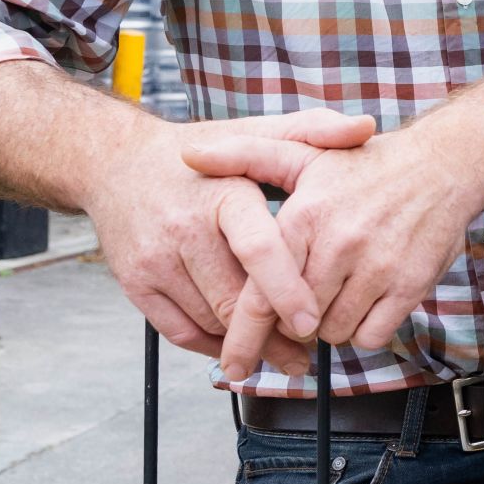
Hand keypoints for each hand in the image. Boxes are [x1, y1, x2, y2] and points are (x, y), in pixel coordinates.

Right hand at [80, 109, 374, 376]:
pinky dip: (214, 346)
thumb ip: (312, 131)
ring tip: (287, 355)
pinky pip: (181, 332)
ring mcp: (156, 259)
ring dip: (249, 345)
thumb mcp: (255, 133)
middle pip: (234, 297)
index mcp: (223, 192)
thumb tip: (366, 128)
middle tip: (311, 351)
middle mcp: (184, 227)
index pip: (257, 248)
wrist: (117, 163)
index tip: (313, 322)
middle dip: (275, 332)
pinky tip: (241, 347)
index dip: (286, 290)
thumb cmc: (201, 154)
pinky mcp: (136, 284)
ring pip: (211, 320)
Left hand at [181, 120, 483, 353]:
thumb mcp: (302, 155)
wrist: (442, 164)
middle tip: (300, 305)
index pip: (262, 296)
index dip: (244, 337)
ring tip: (338, 292)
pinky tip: (365, 301)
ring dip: (330, 324)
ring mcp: (378, 267)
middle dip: (293, 321)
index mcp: (305, 217)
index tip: (233, 365)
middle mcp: (339, 244)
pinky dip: (365, 328)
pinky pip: (373, 335)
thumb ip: (244, 156)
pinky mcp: (410, 285)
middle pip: (296, 322)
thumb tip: (189, 156)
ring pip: (333, 332)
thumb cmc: (366, 167)